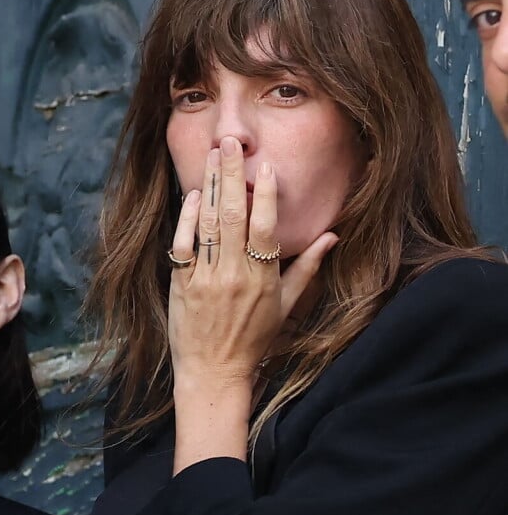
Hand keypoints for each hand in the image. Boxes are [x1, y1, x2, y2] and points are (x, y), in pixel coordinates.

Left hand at [168, 136, 337, 389]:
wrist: (214, 372)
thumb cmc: (254, 339)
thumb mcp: (287, 306)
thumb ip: (307, 268)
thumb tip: (332, 236)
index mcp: (263, 279)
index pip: (265, 229)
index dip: (265, 196)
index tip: (265, 167)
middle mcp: (233, 275)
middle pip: (233, 216)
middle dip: (231, 175)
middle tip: (230, 142)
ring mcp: (205, 279)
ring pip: (208, 224)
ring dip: (208, 186)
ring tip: (211, 155)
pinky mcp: (182, 284)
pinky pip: (183, 244)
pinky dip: (188, 218)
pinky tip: (193, 195)